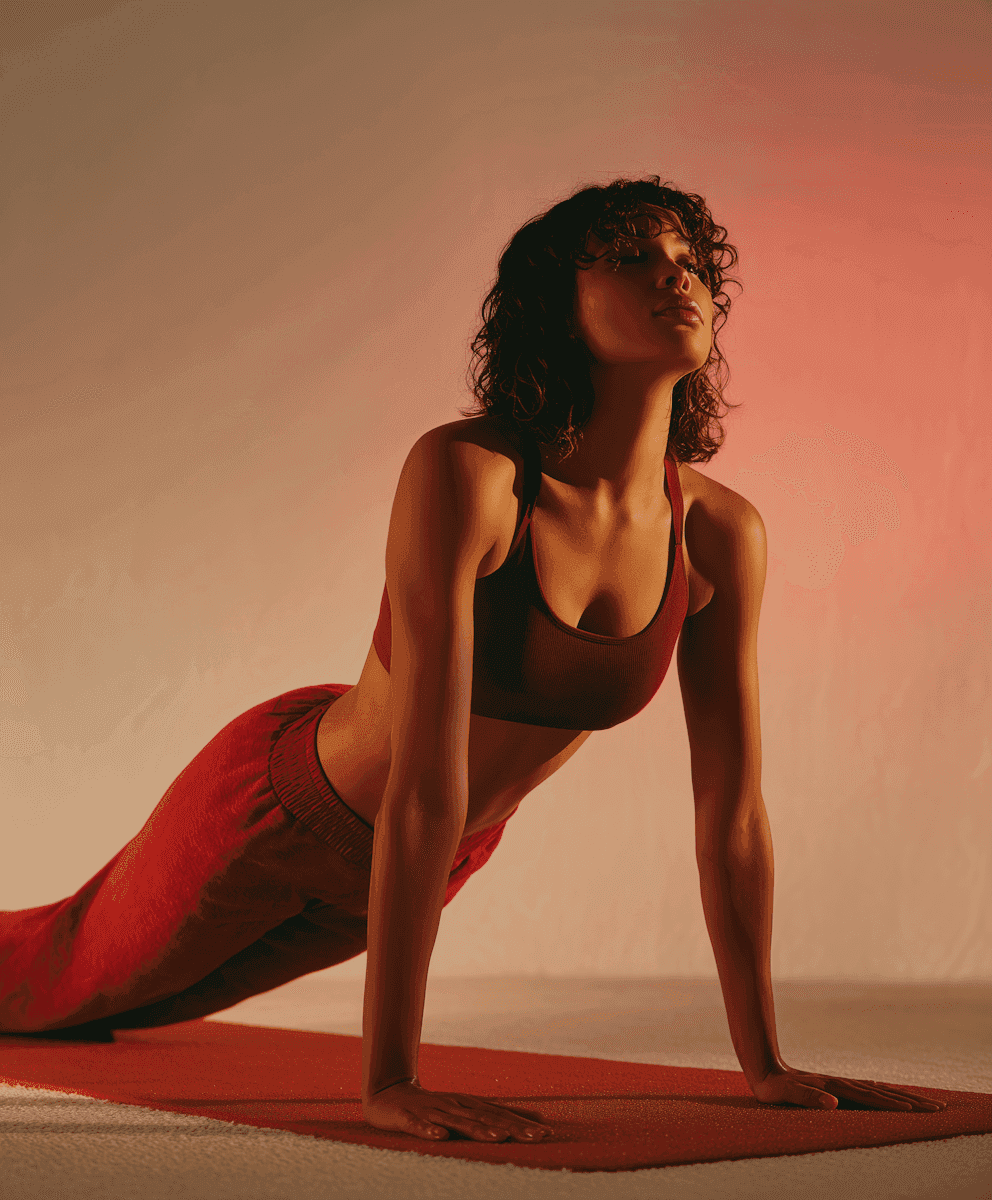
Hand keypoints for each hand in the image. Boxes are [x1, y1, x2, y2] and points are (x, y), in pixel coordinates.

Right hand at [363, 1080, 554, 1141]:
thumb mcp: (467, 1109)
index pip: (500, 1115)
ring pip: (457, 1122)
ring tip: (498, 1139)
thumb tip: (533, 1119)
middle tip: (536, 1137)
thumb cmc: (434, 1105)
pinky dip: (429, 1130)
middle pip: (486, 1118)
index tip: (547, 1133)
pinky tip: (441, 1137)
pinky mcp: (408, 1118)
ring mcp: (432, 1111)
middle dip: (512, 1128)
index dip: (522, 1124)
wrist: (388, 1092)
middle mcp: (454, 1106)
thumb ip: (496, 1114)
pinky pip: (418, 1125)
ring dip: (478, 1130)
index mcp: (468, 1105)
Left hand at [751, 1066, 946, 1111]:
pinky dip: (886, 1095)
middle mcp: (842, 1085)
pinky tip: (893, 1098)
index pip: (872, 1099)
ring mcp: (841, 1085)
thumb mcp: (785, 1094)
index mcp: (835, 1088)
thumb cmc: (773, 1086)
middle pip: (884, 1093)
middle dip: (911, 1102)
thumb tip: (833, 1104)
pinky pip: (869, 1092)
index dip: (895, 1106)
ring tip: (926, 1104)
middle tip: (939, 1108)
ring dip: (903, 1098)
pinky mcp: (837, 1088)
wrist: (763, 1066)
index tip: (918, 1111)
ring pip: (879, 1091)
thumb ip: (807, 1098)